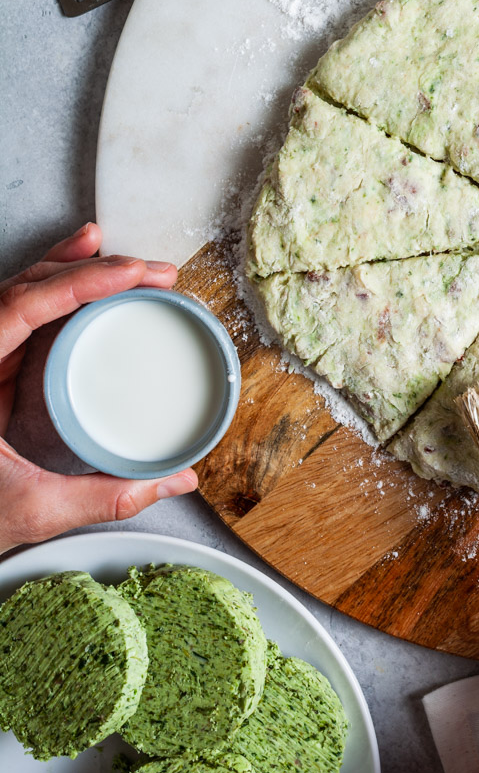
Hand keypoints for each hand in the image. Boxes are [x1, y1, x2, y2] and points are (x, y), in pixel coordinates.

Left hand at [0, 224, 197, 553]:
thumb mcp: (30, 509)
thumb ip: (101, 497)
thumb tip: (169, 480)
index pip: (16, 309)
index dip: (75, 283)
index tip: (126, 273)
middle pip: (24, 291)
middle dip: (89, 271)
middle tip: (145, 271)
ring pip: (22, 296)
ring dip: (74, 271)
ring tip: (125, 263)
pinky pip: (23, 318)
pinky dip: (58, 294)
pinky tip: (87, 278)